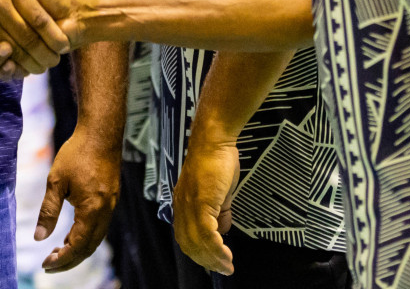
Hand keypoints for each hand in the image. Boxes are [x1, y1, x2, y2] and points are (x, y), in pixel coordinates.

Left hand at [35, 124, 119, 271]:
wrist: (101, 133)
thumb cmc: (76, 153)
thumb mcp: (56, 181)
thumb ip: (49, 211)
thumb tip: (39, 237)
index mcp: (92, 209)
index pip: (78, 245)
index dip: (62, 259)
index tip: (46, 264)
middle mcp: (106, 211)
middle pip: (89, 247)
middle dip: (70, 260)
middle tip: (50, 264)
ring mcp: (111, 206)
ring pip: (96, 238)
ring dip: (78, 249)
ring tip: (58, 252)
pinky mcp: (111, 199)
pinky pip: (100, 227)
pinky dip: (86, 236)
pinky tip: (71, 235)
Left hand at [173, 136, 239, 274]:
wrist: (213, 140)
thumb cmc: (217, 161)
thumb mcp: (218, 192)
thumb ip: (220, 211)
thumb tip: (223, 229)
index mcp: (183, 205)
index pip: (186, 237)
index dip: (199, 253)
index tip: (215, 263)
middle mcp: (182, 207)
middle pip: (189, 244)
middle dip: (207, 261)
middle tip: (224, 269)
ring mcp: (189, 205)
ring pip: (197, 242)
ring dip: (213, 259)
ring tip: (227, 266)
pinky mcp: (201, 202)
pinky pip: (206, 233)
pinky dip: (216, 248)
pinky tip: (226, 254)